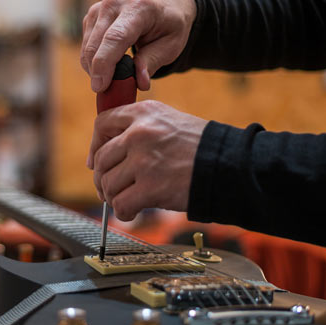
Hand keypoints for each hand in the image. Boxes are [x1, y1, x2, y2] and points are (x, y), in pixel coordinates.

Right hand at [81, 0, 195, 91]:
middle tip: (110, 92)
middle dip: (98, 73)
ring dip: (95, 68)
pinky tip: (110, 64)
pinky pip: (86, 44)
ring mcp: (99, 7)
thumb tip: (140, 82)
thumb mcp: (172, 44)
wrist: (165, 0)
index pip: (115, 38)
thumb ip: (153, 62)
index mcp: (139, 7)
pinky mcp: (92, 15)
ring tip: (115, 77)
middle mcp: (114, 3)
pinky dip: (94, 60)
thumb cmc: (170, 23)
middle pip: (96, 44)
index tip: (99, 87)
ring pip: (87, 47)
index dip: (104, 64)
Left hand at [88, 100, 206, 220]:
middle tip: (109, 189)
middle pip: (102, 159)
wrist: (229, 165)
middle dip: (102, 178)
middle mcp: (139, 132)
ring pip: (108, 183)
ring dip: (113, 197)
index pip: (102, 124)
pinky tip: (132, 211)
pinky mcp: (150, 186)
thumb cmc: (201, 147)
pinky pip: (121, 203)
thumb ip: (139, 129)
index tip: (97, 161)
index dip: (96, 145)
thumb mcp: (169, 122)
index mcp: (143, 113)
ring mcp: (144, 160)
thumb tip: (109, 153)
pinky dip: (123, 211)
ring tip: (124, 200)